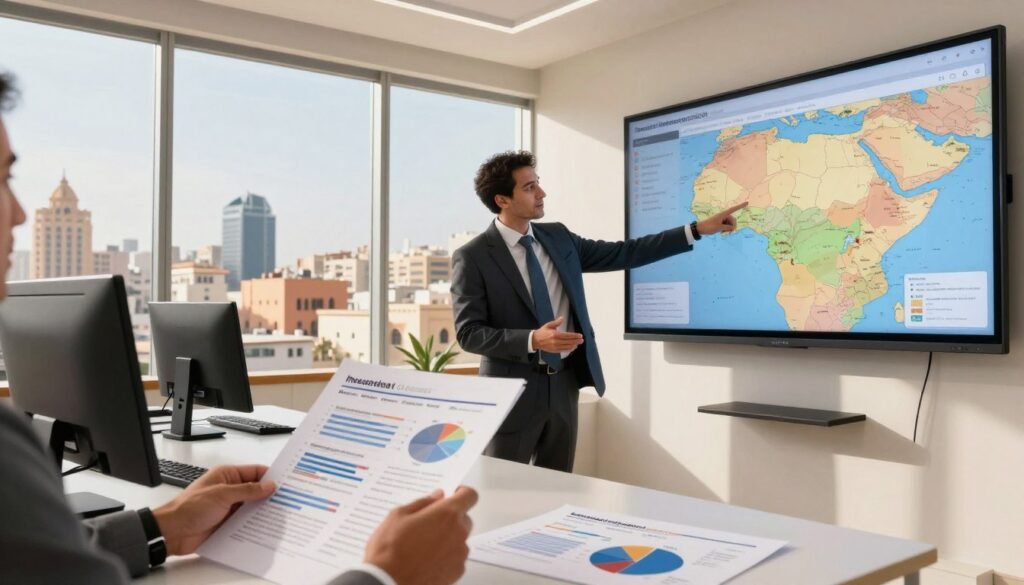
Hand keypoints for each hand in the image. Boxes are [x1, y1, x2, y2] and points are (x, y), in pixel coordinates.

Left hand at [153, 464, 274, 554]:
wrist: (172, 532)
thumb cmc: (189, 508)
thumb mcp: (222, 494)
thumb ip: (248, 490)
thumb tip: (268, 485)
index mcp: (227, 475)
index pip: (255, 472)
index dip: (270, 476)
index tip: (286, 481)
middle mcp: (229, 490)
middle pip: (256, 490)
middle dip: (269, 495)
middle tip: (287, 500)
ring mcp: (228, 507)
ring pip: (252, 507)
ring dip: (262, 511)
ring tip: (279, 514)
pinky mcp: (227, 523)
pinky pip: (246, 522)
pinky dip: (254, 524)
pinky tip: (264, 527)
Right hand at [364, 486, 478, 584]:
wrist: (387, 583)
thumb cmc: (390, 549)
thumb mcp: (398, 516)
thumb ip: (423, 503)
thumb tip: (437, 496)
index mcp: (446, 514)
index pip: (469, 495)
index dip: (461, 493)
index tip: (451, 496)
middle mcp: (458, 533)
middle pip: (464, 518)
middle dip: (450, 518)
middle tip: (428, 523)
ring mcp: (459, 554)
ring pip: (459, 538)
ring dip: (448, 537)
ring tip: (423, 545)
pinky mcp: (456, 572)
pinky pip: (456, 557)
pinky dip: (446, 556)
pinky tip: (426, 559)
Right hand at [531, 317, 583, 352]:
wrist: (535, 340)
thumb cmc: (542, 332)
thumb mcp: (548, 325)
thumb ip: (556, 322)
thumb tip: (562, 318)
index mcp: (554, 334)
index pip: (567, 335)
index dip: (574, 336)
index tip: (580, 335)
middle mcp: (555, 341)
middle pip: (568, 341)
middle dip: (576, 341)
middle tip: (582, 340)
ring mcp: (555, 347)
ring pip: (567, 346)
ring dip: (574, 345)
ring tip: (579, 343)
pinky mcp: (554, 350)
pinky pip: (564, 350)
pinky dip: (569, 349)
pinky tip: (573, 347)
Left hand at [696, 202, 747, 235]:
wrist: (700, 229)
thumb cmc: (709, 227)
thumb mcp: (719, 228)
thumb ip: (728, 228)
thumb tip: (733, 228)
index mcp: (723, 214)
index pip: (734, 209)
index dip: (741, 206)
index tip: (747, 202)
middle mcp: (724, 216)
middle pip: (733, 221)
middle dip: (731, 227)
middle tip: (725, 232)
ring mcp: (723, 219)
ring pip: (731, 225)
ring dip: (728, 229)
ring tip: (721, 232)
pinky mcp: (721, 223)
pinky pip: (727, 226)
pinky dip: (726, 230)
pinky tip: (721, 232)